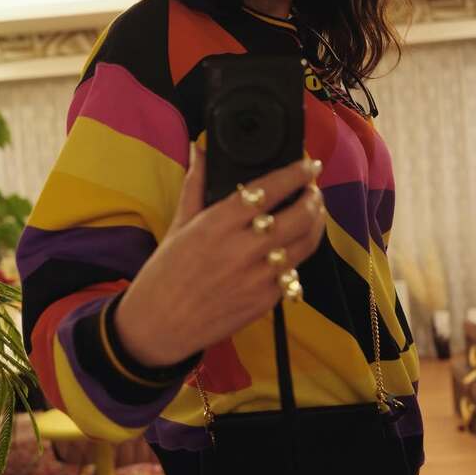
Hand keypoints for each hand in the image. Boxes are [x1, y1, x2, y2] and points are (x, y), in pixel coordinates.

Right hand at [114, 144, 325, 365]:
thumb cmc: (165, 273)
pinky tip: (293, 248)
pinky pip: (294, 274)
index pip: (269, 189)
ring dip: (316, 224)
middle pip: (299, 215)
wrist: (159, 325)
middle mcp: (242, 248)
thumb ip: (195, 185)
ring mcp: (257, 277)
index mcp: (218, 223)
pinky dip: (297, 257)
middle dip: (314, 198)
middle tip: (314, 190)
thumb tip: (199, 150)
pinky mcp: (264, 301)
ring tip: (314, 213)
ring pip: (305, 244)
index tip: (309, 164)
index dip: (296, 174)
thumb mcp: (179, 225)